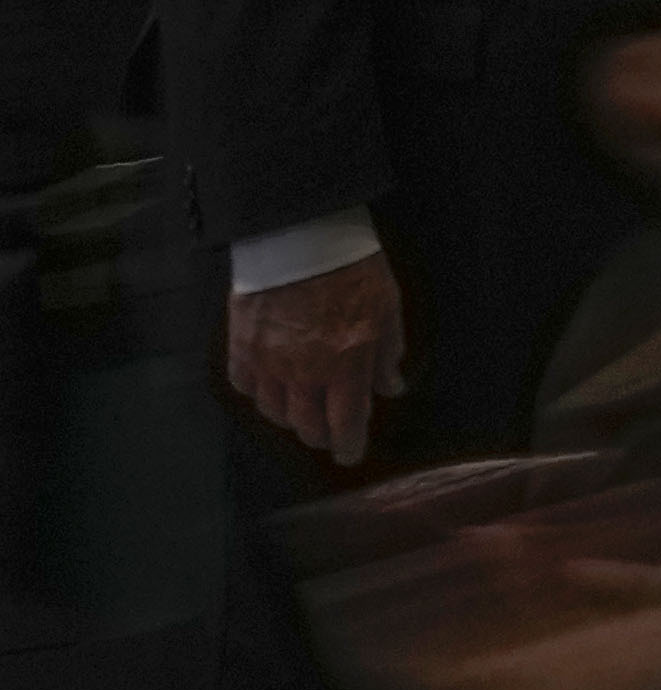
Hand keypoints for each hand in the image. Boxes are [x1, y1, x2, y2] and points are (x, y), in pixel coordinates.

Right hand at [230, 245, 407, 465]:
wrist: (299, 236)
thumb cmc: (350, 267)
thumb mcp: (387, 306)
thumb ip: (387, 352)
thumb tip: (391, 387)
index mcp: (345, 363)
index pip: (346, 423)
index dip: (350, 445)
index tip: (351, 453)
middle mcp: (303, 372)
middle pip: (306, 426)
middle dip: (321, 435)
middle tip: (329, 433)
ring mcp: (267, 363)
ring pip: (274, 412)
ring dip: (291, 417)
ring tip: (302, 410)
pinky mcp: (241, 348)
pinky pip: (245, 387)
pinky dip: (259, 393)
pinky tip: (271, 386)